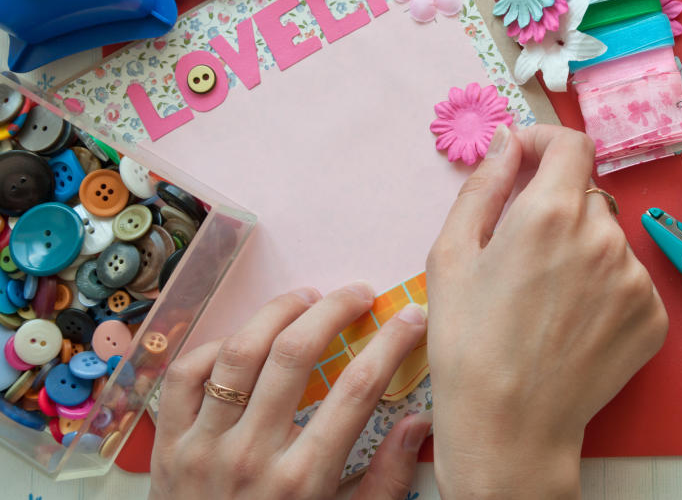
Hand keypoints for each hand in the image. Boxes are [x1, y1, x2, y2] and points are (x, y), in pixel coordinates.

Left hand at [150, 283, 430, 499]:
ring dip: (277, 313)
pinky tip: (243, 340)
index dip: (391, 343)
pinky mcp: (168, 446)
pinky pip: (184, 376)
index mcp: (303, 481)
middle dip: (333, 309)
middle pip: (294, 354)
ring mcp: (203, 447)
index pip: (358, 389)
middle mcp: (251, 456)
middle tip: (358, 294)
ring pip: (238, 352)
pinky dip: (213, 347)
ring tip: (305, 299)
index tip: (410, 317)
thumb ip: (386, 481)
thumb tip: (419, 423)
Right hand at [427, 125, 668, 498]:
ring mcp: (635, 279)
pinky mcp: (653, 316)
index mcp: (550, 213)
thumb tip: (507, 141)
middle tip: (522, 253)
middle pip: (586, 196)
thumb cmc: (468, 343)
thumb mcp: (450, 255)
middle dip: (555, 208)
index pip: (572, 144)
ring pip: (608, 239)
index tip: (527, 158)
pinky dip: (604, 288)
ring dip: (581, 250)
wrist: (509, 428)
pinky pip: (629, 280)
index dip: (546, 142)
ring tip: (545, 299)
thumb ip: (483, 185)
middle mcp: (604, 237)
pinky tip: (572, 322)